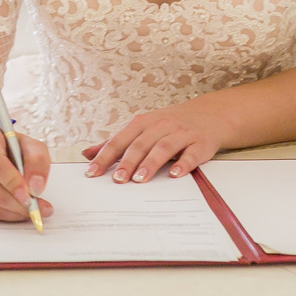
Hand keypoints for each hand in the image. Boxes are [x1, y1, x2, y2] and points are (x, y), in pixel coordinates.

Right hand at [0, 119, 52, 222]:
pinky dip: (2, 216)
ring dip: (13, 213)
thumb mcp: (28, 144)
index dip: (13, 183)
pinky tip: (14, 210)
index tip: (29, 195)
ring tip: (29, 209)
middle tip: (37, 208)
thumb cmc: (7, 147)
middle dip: (19, 204)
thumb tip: (35, 187)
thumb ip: (37, 161)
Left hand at [82, 103, 228, 181]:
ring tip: (140, 179)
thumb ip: (115, 143)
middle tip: (117, 180)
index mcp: (142, 124)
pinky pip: (191, 154)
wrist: (208, 115)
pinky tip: (175, 174)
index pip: (119, 141)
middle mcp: (160, 126)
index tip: (92, 172)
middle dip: (127, 162)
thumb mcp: (141, 129)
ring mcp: (181, 133)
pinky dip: (183, 163)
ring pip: (163, 148)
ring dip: (151, 163)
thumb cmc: (168, 125)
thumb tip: (86, 154)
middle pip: (140, 144)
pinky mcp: (200, 143)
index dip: (105, 156)